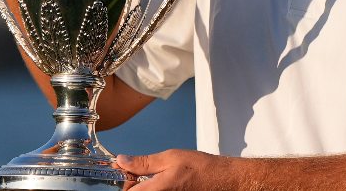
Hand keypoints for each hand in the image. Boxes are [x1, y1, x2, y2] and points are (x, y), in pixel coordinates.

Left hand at [117, 150, 237, 190]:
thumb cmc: (200, 169)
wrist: (223, 181)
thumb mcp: (170, 158)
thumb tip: (123, 161)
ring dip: (145, 188)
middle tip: (141, 172)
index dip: (124, 178)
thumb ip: (143, 162)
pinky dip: (156, 190)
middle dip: (134, 185)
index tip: (128, 168)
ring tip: (156, 178)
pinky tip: (165, 184)